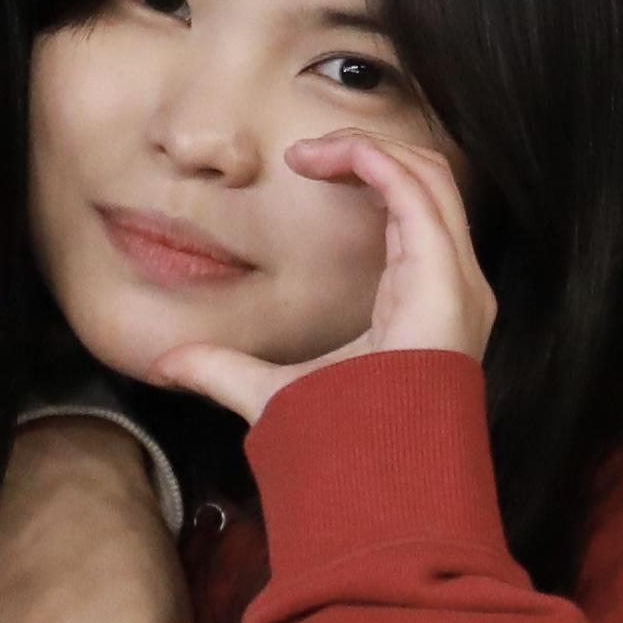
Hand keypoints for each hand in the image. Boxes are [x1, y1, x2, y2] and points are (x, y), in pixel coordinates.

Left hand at [147, 129, 492, 420]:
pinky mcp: (444, 276)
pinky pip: (417, 191)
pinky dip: (374, 160)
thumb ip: (223, 370)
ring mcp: (454, 278)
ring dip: (367, 147)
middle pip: (425, 178)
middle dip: (366, 149)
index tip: (302, 166)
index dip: (364, 171)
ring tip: (311, 152)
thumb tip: (167, 365)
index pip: (411, 206)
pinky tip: (328, 159)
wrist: (373, 475)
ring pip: (427, 173)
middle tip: (304, 153)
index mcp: (424, 294)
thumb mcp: (268, 390)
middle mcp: (450, 281)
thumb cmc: (340, 439)